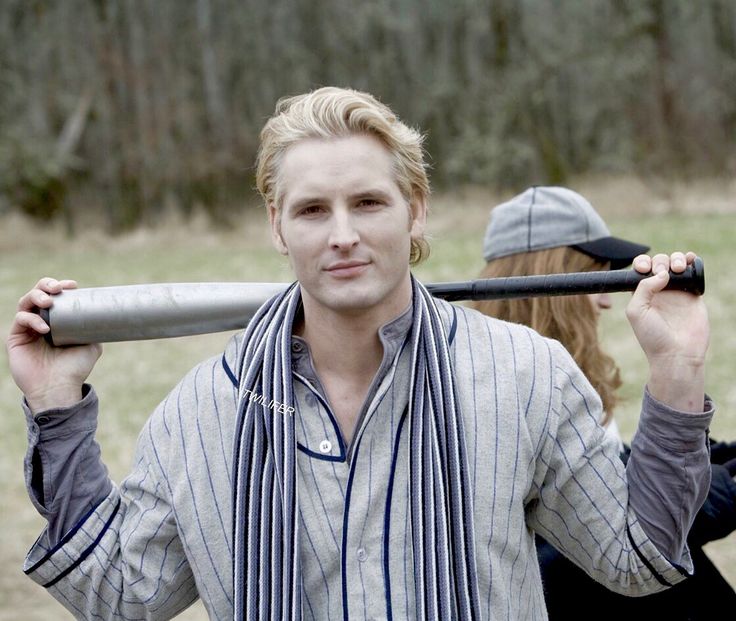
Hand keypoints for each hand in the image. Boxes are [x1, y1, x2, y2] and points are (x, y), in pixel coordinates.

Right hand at [6, 277, 101, 412]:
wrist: (60, 388)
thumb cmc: (75, 368)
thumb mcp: (91, 345)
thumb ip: (94, 329)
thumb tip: (105, 314)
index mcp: (58, 321)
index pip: (55, 297)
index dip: (61, 286)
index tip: (72, 285)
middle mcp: (41, 322)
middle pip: (37, 293)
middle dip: (45, 285)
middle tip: (56, 288)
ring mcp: (27, 329)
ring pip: (25, 302)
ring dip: (36, 296)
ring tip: (48, 302)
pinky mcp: (15, 338)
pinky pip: (20, 320)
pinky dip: (32, 319)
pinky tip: (45, 328)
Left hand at [626, 252, 708, 411]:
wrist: (678, 353)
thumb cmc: (653, 337)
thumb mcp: (636, 311)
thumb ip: (643, 288)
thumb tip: (662, 273)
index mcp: (642, 294)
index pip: (641, 270)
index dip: (642, 263)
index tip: (644, 268)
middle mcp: (659, 291)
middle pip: (659, 263)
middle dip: (660, 262)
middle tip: (663, 274)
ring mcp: (677, 292)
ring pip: (676, 264)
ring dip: (676, 259)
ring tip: (678, 269)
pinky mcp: (694, 294)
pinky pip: (694, 272)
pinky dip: (693, 261)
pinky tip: (690, 259)